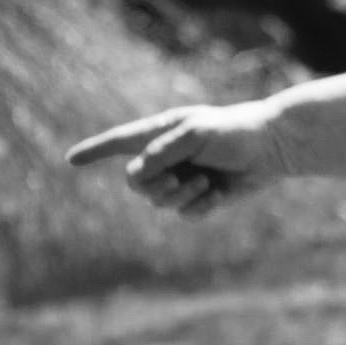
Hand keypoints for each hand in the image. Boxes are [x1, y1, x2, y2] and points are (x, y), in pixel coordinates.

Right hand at [65, 101, 288, 214]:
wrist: (273, 148)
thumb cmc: (235, 131)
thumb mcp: (195, 134)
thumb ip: (161, 152)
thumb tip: (134, 174)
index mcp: (162, 133)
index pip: (120, 142)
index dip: (95, 151)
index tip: (71, 159)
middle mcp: (167, 156)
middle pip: (136, 183)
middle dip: (155, 186)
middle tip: (179, 178)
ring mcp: (181, 177)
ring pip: (159, 201)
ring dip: (182, 195)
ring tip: (206, 181)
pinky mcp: (198, 197)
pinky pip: (185, 213)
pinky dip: (201, 205)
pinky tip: (219, 192)